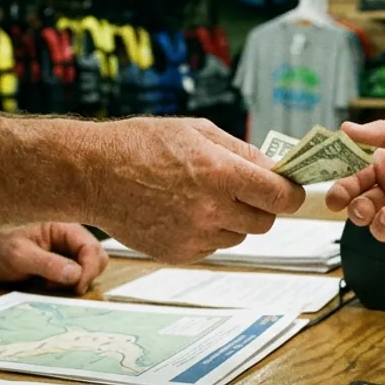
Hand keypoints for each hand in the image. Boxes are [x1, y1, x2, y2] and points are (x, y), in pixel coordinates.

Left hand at [0, 223, 107, 292]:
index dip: (89, 269)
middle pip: (97, 258)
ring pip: (88, 269)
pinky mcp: (59, 265)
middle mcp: (68, 238)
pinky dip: (66, 286)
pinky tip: (46, 286)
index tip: (76, 288)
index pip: (92, 248)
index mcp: (62, 227)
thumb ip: (48, 264)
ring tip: (49, 285)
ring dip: (74, 283)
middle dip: (85, 276)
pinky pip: (74, 277)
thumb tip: (76, 275)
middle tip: (61, 288)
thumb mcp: (18, 255)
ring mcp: (65, 252)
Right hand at [99, 118, 304, 264]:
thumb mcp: (198, 131)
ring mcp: (194, 236)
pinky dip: (208, 232)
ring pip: (239, 237)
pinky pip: (212, 247)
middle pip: (266, 222)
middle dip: (262, 206)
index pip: (283, 198)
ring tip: (203, 197)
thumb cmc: (142, 144)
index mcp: (222, 174)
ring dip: (233, 220)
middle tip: (243, 190)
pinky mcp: (179, 253)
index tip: (287, 188)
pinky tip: (183, 211)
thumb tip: (275, 167)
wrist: (93, 173)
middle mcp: (212, 210)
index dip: (291, 193)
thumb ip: (242, 151)